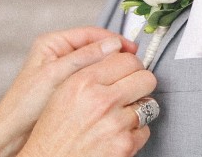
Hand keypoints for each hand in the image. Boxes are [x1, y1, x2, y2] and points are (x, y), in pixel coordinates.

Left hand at [0, 27, 136, 156]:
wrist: (14, 128)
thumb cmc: (27, 102)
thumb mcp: (57, 75)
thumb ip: (84, 58)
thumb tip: (113, 45)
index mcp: (53, 43)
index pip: (90, 34)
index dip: (113, 40)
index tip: (132, 49)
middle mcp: (59, 52)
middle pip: (94, 47)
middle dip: (114, 54)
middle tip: (134, 64)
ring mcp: (64, 68)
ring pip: (94, 62)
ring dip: (110, 68)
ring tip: (126, 75)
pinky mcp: (67, 84)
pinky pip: (90, 77)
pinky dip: (103, 80)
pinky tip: (112, 87)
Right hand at [18, 52, 156, 156]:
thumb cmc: (52, 131)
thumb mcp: (63, 92)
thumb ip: (90, 71)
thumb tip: (118, 56)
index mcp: (83, 82)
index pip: (127, 59)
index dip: (130, 65)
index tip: (128, 71)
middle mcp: (101, 100)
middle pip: (145, 78)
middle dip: (141, 84)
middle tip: (131, 90)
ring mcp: (116, 124)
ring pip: (149, 105)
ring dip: (138, 110)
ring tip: (120, 116)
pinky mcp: (125, 145)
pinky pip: (145, 130)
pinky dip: (134, 133)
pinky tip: (117, 134)